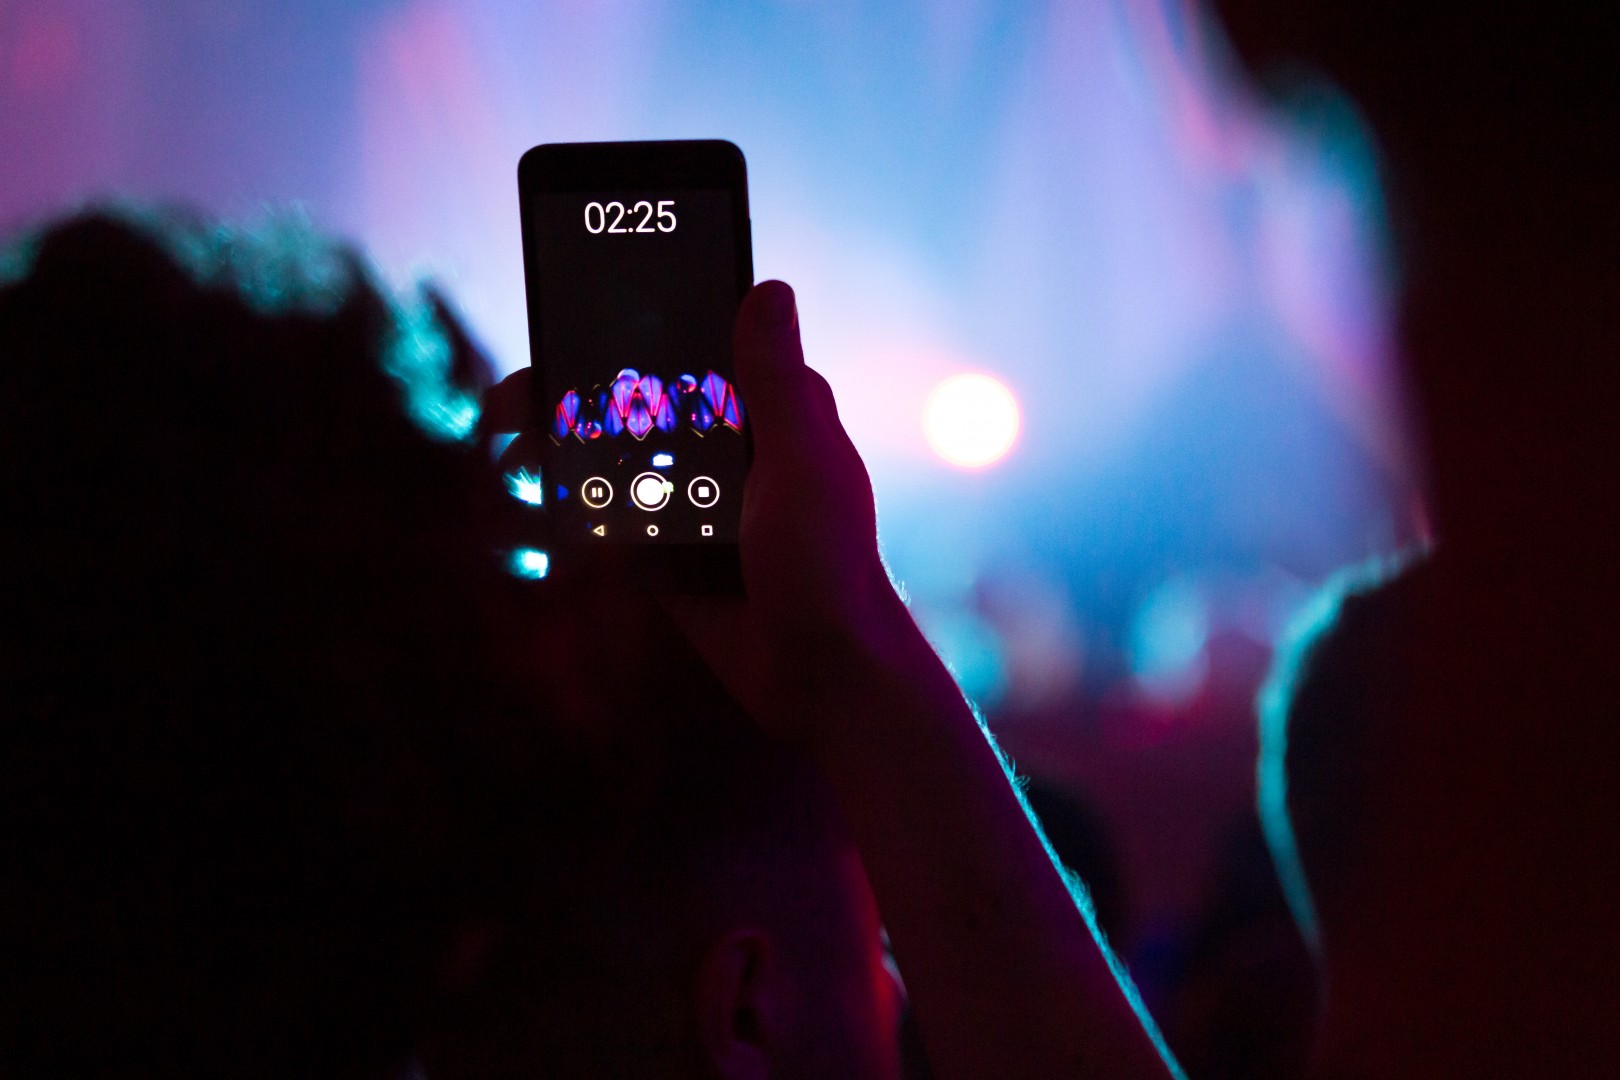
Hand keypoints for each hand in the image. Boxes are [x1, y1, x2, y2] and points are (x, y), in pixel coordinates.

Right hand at [479, 281, 918, 749]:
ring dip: (564, 451)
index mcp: (773, 415)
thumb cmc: (830, 568)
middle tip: (513, 401)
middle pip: (641, 406)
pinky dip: (576, 510)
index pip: (695, 353)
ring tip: (510, 448)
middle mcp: (734, 451)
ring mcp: (700, 504)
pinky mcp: (674, 555)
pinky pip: (614, 521)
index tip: (573, 321)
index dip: (633, 336)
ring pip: (619, 461)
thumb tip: (768, 288)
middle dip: (576, 397)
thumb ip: (775, 383)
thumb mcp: (801, 463)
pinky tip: (533, 499)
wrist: (821, 680)